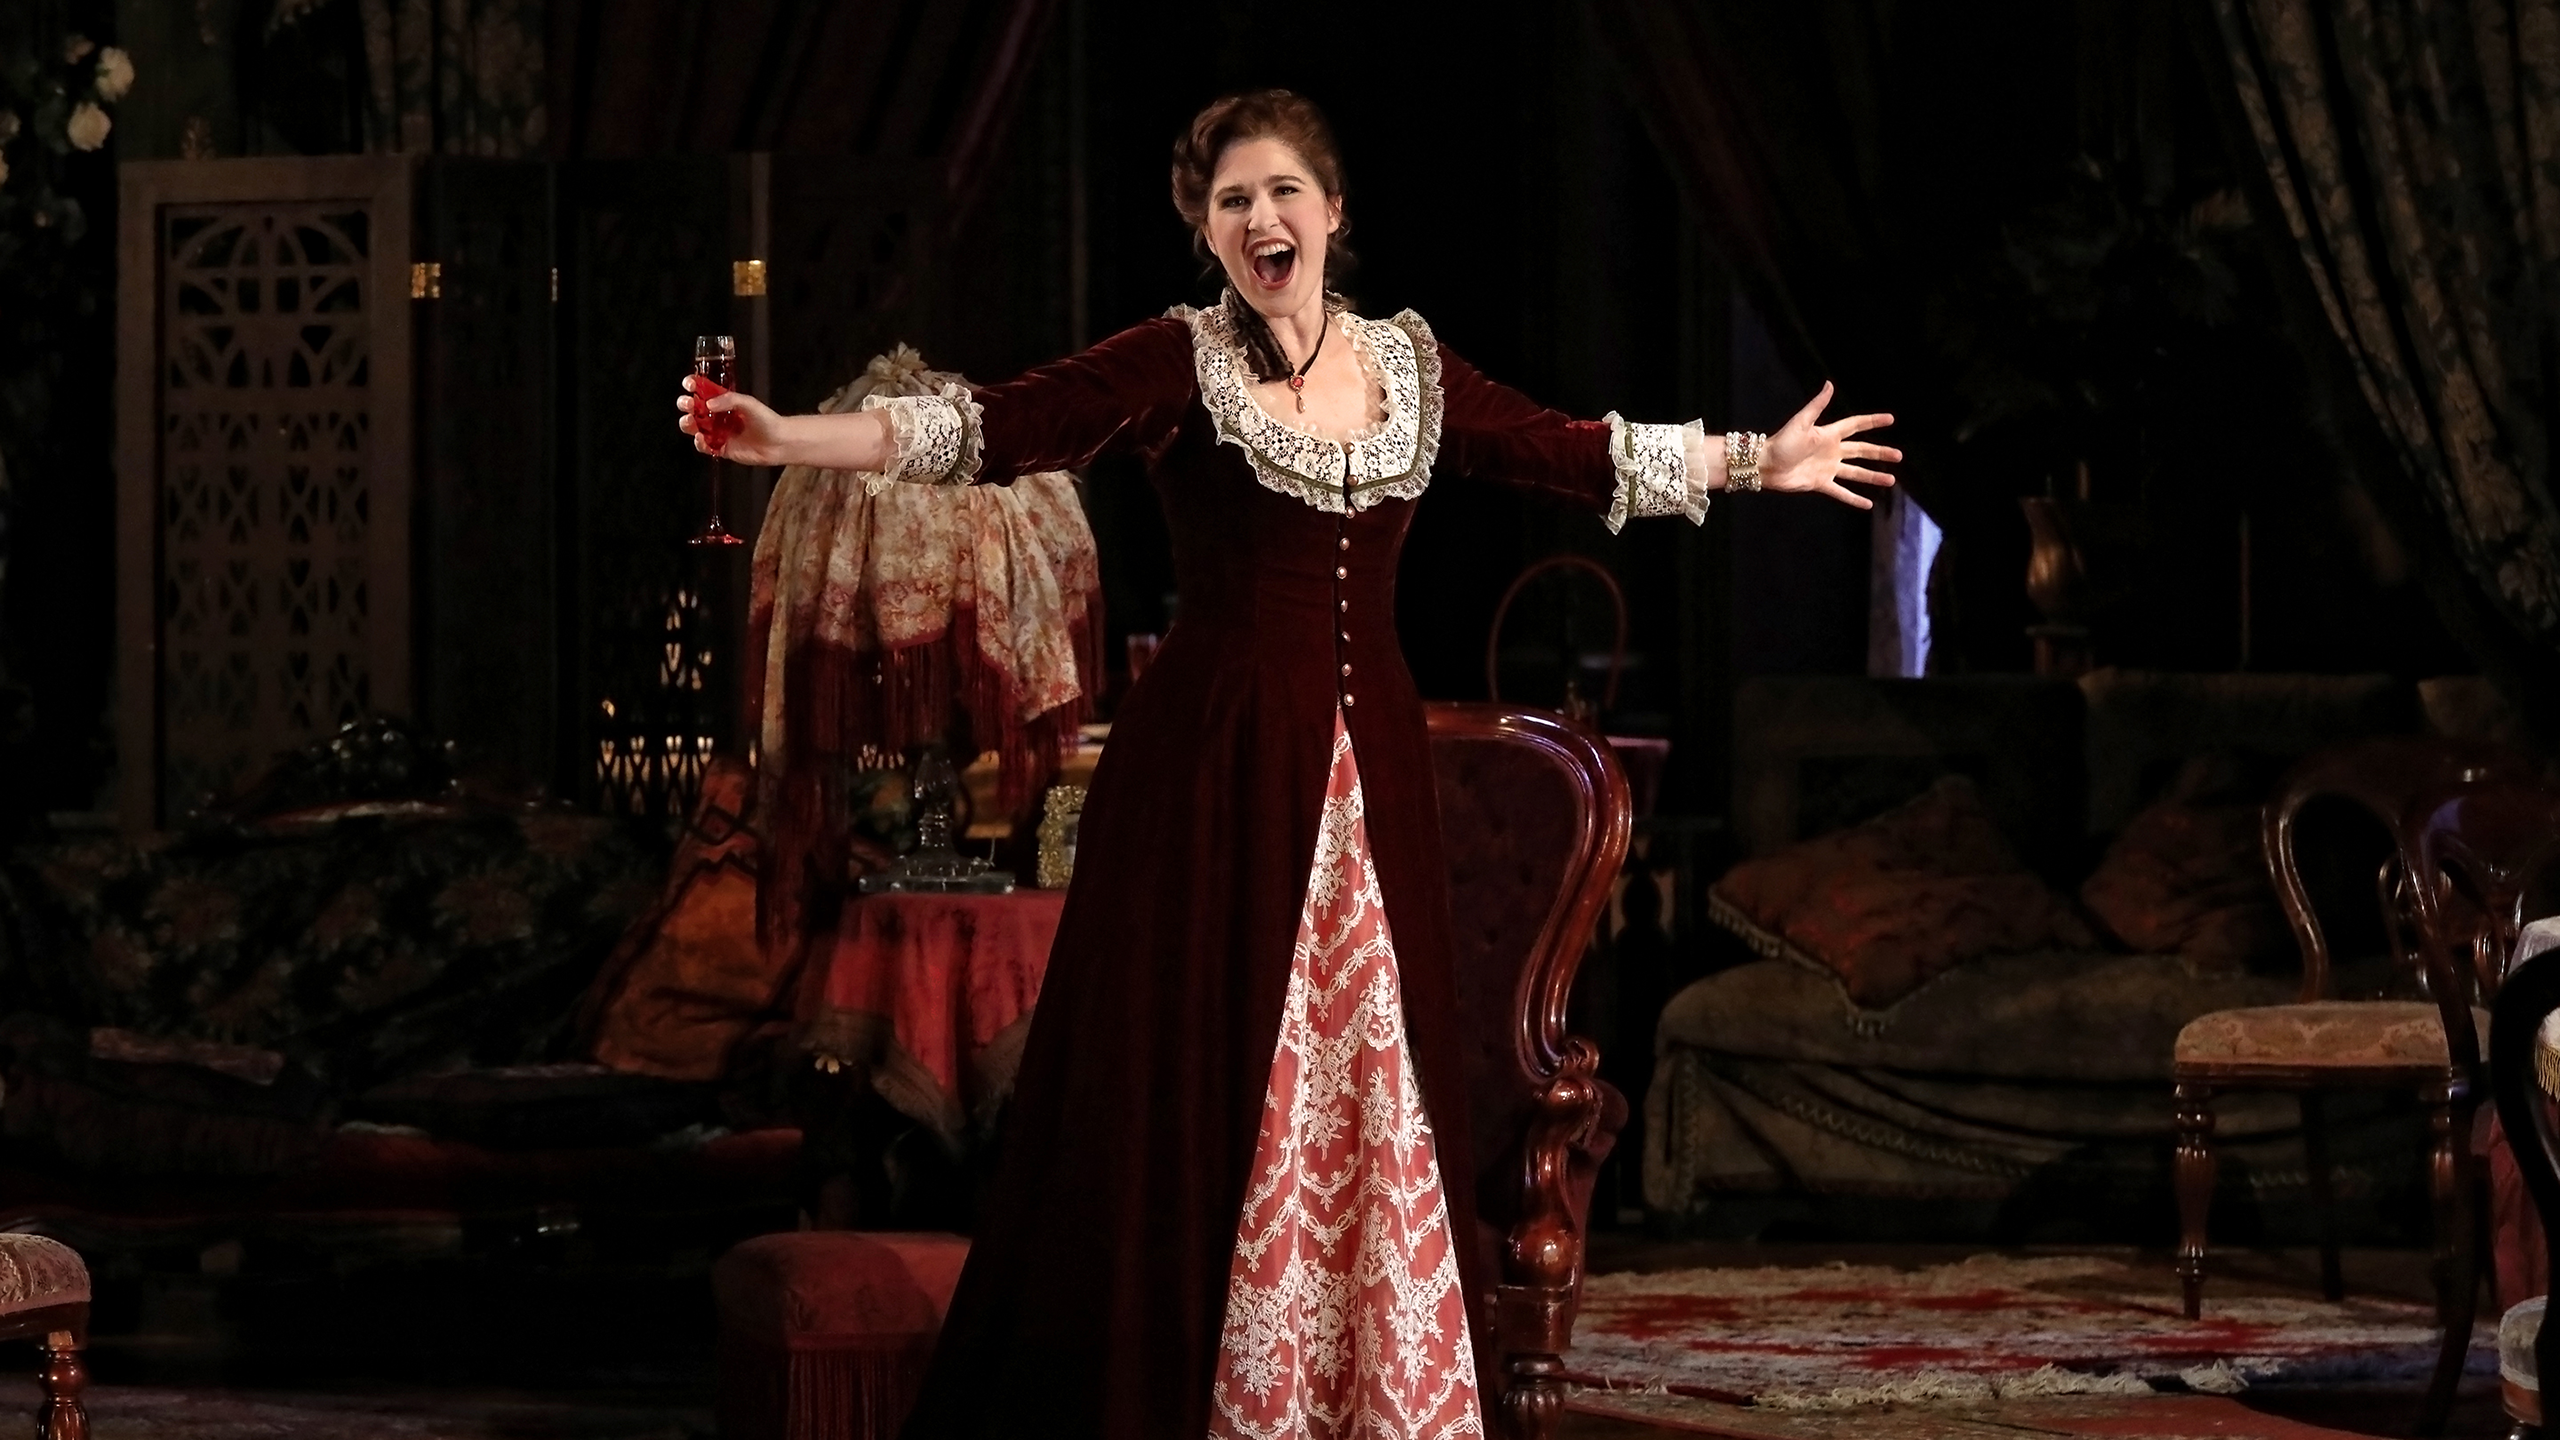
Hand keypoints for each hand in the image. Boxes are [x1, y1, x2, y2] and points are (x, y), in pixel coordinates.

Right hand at [675, 376, 789, 465]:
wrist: (778, 442)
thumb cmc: (766, 419)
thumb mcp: (748, 403)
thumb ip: (729, 400)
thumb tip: (708, 403)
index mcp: (722, 401)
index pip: (701, 391)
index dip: (692, 386)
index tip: (689, 384)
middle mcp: (717, 416)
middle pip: (693, 408)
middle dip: (685, 404)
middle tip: (688, 404)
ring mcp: (717, 432)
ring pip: (694, 427)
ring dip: (687, 424)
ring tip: (690, 421)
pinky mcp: (720, 448)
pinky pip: (704, 446)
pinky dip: (699, 443)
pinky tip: (701, 439)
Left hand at [1756, 382, 1898, 509]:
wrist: (1765, 465)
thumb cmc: (1781, 442)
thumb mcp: (1801, 422)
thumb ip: (1817, 405)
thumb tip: (1829, 384)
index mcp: (1829, 434)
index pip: (1856, 425)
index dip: (1872, 422)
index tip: (1890, 419)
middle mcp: (1832, 451)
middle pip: (1862, 451)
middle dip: (1880, 453)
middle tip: (1899, 456)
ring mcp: (1828, 468)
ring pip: (1856, 473)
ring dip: (1873, 477)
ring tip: (1891, 480)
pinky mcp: (1821, 484)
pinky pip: (1841, 492)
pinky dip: (1854, 498)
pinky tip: (1868, 504)